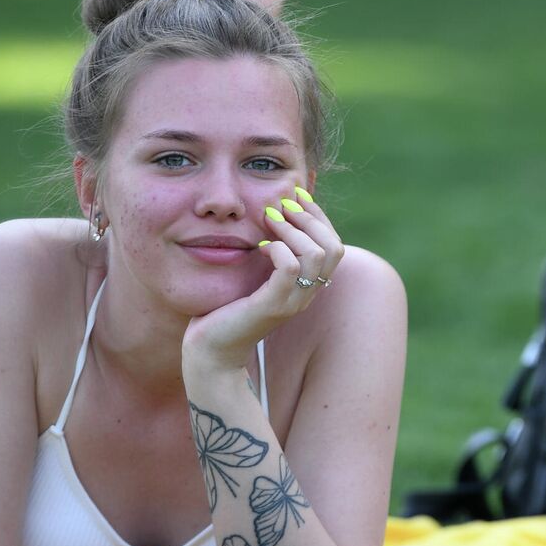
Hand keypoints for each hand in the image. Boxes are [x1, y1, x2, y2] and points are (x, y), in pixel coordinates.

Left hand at [183, 186, 343, 375]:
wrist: (211, 349)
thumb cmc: (228, 309)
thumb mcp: (255, 274)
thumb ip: (271, 252)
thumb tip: (275, 214)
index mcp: (308, 286)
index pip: (333, 245)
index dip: (319, 217)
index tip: (297, 196)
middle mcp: (308, 294)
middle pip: (334, 248)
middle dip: (310, 218)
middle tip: (282, 205)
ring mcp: (293, 301)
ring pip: (316, 255)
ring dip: (293, 229)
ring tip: (269, 219)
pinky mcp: (273, 306)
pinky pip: (291, 268)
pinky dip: (279, 249)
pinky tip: (261, 247)